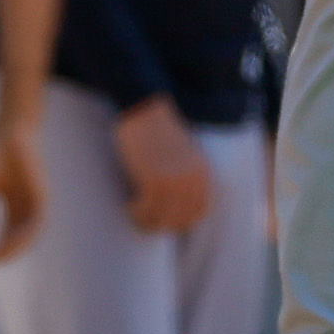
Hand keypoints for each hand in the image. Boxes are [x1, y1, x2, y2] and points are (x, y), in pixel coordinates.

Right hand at [0, 113, 47, 262]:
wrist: (10, 132)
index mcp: (13, 205)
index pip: (6, 235)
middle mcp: (25, 207)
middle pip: (17, 238)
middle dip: (4, 252)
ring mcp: (35, 202)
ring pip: (28, 234)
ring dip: (14, 248)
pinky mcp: (42, 196)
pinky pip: (37, 222)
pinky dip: (25, 235)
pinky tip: (10, 240)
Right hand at [112, 93, 210, 234]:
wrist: (145, 109)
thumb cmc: (159, 131)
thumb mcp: (182, 157)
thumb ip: (184, 180)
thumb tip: (173, 209)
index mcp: (204, 174)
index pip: (200, 212)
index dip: (181, 220)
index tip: (165, 220)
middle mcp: (193, 181)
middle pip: (180, 220)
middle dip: (162, 223)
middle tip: (146, 221)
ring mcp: (175, 183)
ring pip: (161, 219)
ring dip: (146, 221)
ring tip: (135, 215)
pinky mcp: (155, 180)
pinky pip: (146, 210)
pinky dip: (136, 213)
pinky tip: (129, 207)